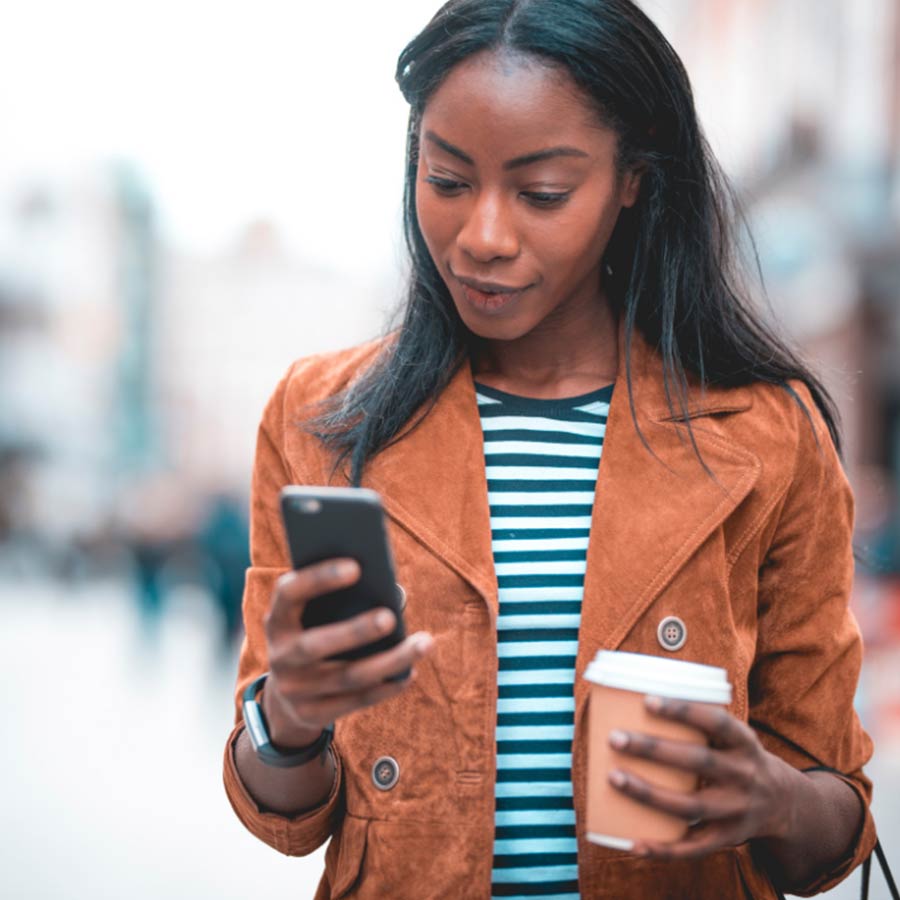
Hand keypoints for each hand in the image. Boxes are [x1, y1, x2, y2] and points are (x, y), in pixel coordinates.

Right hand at [261, 558, 433, 748]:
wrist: (287, 696)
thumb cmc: (315, 634)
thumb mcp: (315, 615)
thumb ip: (343, 599)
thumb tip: (393, 594)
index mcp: (277, 620)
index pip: (289, 593)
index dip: (318, 578)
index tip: (356, 567)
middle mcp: (280, 656)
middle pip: (315, 645)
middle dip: (355, 631)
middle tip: (390, 617)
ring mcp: (294, 690)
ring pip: (348, 677)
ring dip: (390, 660)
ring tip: (424, 643)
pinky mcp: (312, 714)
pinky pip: (356, 701)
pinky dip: (387, 686)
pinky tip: (410, 671)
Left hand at [607, 695, 800, 858]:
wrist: (781, 803)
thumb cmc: (734, 756)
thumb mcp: (730, 736)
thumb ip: (697, 721)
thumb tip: (636, 698)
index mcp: (744, 743)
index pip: (717, 722)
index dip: (683, 711)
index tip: (647, 700)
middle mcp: (743, 775)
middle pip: (698, 761)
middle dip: (654, 749)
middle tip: (615, 738)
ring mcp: (736, 810)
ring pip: (691, 805)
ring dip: (649, 794)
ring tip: (614, 778)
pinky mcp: (727, 838)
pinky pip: (694, 847)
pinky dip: (663, 848)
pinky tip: (633, 843)